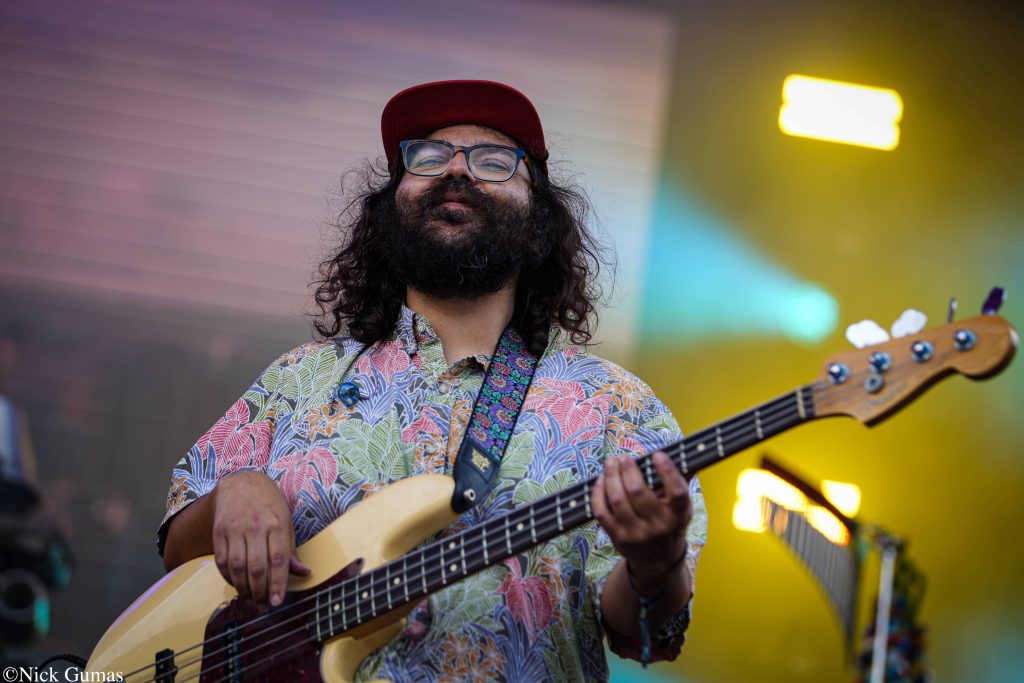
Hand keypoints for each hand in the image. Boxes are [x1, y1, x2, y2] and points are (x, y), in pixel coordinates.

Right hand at [212, 470, 309, 606]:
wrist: (241, 482)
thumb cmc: (269, 504)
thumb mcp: (286, 521)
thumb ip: (291, 549)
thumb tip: (303, 572)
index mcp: (277, 523)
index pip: (278, 559)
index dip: (278, 583)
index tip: (278, 601)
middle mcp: (256, 526)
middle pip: (257, 567)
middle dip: (260, 592)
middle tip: (264, 606)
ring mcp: (235, 529)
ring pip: (237, 567)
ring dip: (244, 589)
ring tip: (251, 600)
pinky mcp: (219, 532)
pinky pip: (222, 562)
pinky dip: (229, 578)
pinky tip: (237, 585)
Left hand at [591, 452, 691, 592]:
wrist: (658, 561)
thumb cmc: (670, 524)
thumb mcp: (682, 507)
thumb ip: (681, 481)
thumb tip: (684, 454)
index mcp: (678, 515)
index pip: (677, 492)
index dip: (667, 472)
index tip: (657, 455)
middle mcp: (658, 526)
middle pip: (638, 492)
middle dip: (627, 470)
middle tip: (623, 458)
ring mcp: (636, 533)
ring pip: (617, 500)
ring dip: (611, 477)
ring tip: (611, 463)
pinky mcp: (618, 537)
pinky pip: (602, 512)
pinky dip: (598, 494)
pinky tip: (601, 481)